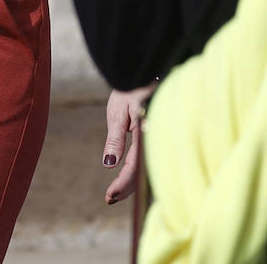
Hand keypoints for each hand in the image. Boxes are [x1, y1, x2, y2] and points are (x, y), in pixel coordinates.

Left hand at [101, 83, 153, 204]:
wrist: (147, 69)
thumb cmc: (132, 87)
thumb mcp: (120, 111)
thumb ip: (116, 139)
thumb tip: (109, 164)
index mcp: (147, 134)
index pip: (135, 167)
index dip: (123, 184)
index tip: (109, 197)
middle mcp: (156, 139)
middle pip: (143, 172)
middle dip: (127, 188)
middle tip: (109, 198)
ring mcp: (158, 138)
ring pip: (147, 167)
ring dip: (133, 182)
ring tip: (115, 192)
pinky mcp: (157, 135)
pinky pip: (149, 158)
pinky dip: (138, 169)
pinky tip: (128, 174)